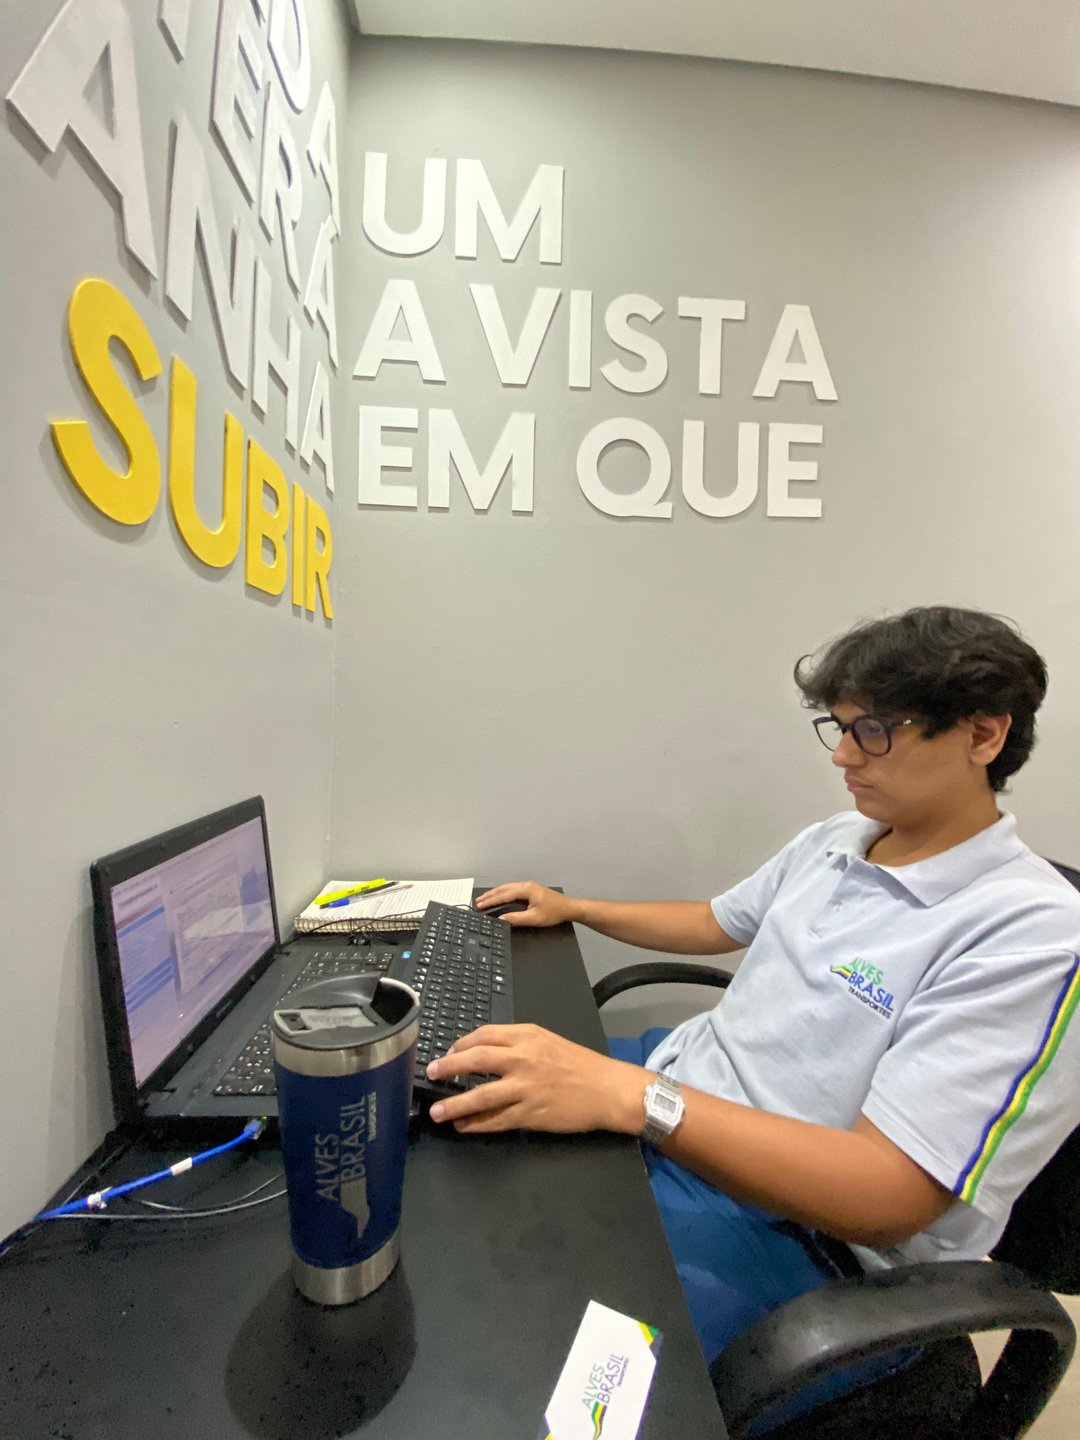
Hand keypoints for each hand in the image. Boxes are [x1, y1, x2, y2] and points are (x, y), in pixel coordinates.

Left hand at [425, 1024, 648, 1134]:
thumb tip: (483, 1052)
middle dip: (449, 1067)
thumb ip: (518, 1043)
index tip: (449, 1053)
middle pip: (476, 1060)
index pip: (484, 1034)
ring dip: (455, 1104)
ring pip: (481, 1095)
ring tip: (438, 1111)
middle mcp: (523, 1058)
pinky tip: (464, 1126)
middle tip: (432, 1073)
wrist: (607, 1089)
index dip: (461, 1044)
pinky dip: (476, 1124)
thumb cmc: (580, 1065)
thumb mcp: (548, 1041)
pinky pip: (496, 1120)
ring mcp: (526, 1088)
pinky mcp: (531, 1113)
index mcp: (527, 1036)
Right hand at [473, 882, 575, 927]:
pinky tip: (499, 897)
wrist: (569, 907)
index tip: (480, 906)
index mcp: (525, 889)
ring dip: (495, 893)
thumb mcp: (534, 918)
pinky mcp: (531, 889)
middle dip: (490, 895)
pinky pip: (512, 889)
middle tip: (477, 902)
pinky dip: (503, 893)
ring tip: (484, 899)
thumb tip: (501, 919)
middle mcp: (525, 885)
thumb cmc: (553, 912)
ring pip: (507, 888)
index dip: (491, 901)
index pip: (504, 895)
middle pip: (503, 889)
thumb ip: (516, 918)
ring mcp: (528, 886)